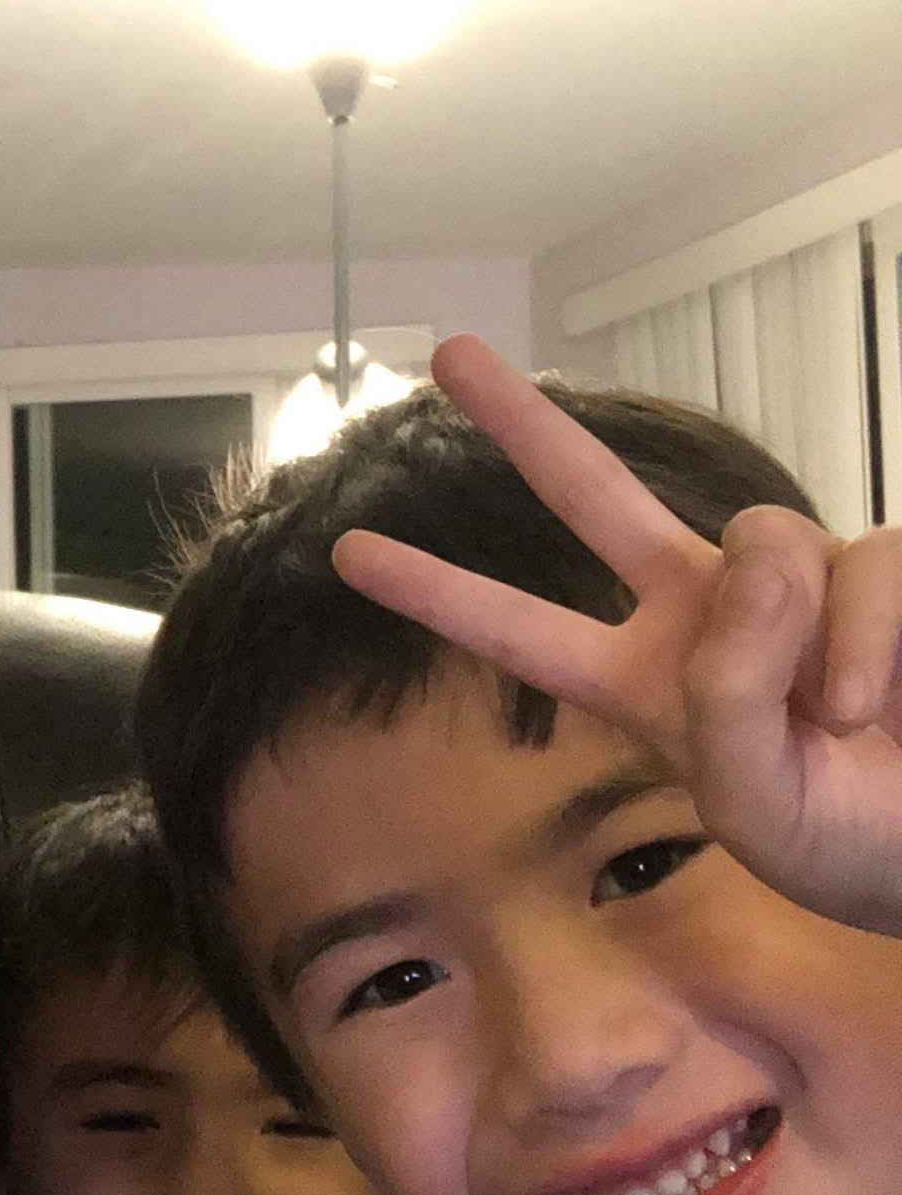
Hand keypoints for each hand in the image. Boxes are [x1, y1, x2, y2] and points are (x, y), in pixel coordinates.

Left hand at [330, 333, 901, 931]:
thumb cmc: (847, 842)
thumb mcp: (753, 802)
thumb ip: (724, 694)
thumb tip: (752, 564)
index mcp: (640, 681)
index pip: (516, 629)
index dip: (437, 592)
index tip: (347, 551)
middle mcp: (705, 612)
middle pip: (592, 494)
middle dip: (521, 425)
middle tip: (443, 352)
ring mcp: (794, 582)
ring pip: (769, 541)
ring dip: (804, 644)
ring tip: (842, 724)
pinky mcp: (882, 566)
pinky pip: (866, 563)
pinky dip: (871, 639)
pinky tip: (877, 702)